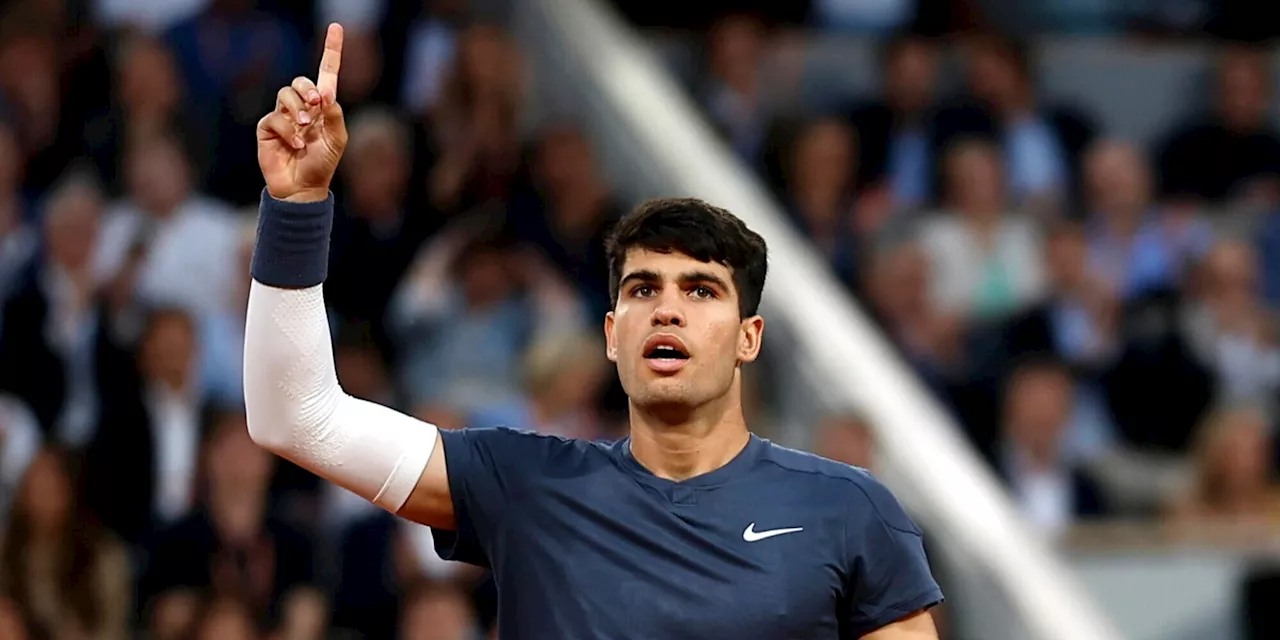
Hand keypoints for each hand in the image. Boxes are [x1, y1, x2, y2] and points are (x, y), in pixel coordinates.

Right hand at [257, 23, 348, 202]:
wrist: (301, 188)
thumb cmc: (321, 165)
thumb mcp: (337, 140)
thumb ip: (335, 116)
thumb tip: (326, 93)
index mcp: (323, 107)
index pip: (326, 73)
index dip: (331, 50)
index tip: (335, 27)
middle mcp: (302, 107)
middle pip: (300, 80)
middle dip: (307, 89)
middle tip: (316, 105)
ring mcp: (283, 116)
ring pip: (285, 94)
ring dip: (297, 109)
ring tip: (305, 128)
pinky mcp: (267, 128)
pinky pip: (274, 117)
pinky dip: (287, 130)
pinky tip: (295, 144)